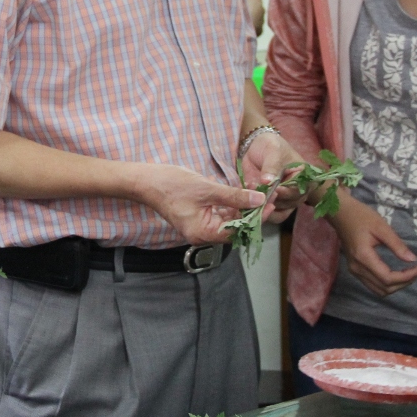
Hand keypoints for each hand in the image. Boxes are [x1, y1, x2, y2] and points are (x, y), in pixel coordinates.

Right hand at [136, 164, 265, 244]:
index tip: (270, 204)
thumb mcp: (207, 190)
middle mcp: (202, 235)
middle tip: (268, 197)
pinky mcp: (198, 218)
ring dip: (243, 209)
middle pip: (234, 229)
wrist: (147, 181)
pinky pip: (220, 216)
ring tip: (259, 195)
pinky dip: (232, 207)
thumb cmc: (172, 185)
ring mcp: (200, 227)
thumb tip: (258, 200)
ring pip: (228, 222)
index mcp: (203, 233)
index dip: (256, 219)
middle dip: (252, 214)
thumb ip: (234, 197)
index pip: (237, 231)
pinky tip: (243, 195)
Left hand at [240, 131, 307, 223]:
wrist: (257, 148)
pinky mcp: (272, 205)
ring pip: (277, 213)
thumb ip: (271, 166)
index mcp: (304, 177)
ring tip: (251, 192)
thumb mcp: (272, 151)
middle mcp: (297, 192)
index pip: (299, 190)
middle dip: (272, 199)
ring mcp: (285, 200)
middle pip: (289, 204)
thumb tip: (268, 182)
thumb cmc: (270, 146)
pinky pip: (269, 216)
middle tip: (257, 191)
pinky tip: (249, 203)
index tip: (274, 190)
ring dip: (262, 205)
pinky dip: (258, 212)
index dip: (286, 192)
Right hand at [329, 198, 416, 295]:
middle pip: (384, 288)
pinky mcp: (355, 269)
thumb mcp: (381, 227)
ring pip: (378, 290)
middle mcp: (357, 268)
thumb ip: (397, 245)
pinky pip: (373, 284)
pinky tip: (396, 274)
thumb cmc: (361, 216)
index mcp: (363, 257)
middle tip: (416, 271)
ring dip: (395, 286)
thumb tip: (412, 260)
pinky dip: (386, 284)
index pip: (388, 278)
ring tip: (408, 274)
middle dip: (403, 283)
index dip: (406, 277)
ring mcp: (354, 270)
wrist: (341, 213)